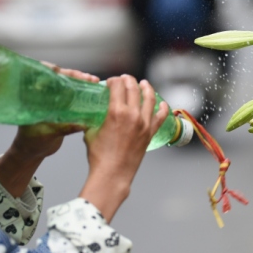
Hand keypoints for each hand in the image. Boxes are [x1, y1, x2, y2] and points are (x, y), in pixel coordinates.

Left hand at [11, 65, 100, 159]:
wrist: (32, 152)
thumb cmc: (32, 141)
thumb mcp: (48, 134)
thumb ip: (64, 127)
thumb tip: (83, 123)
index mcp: (33, 97)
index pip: (41, 75)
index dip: (50, 70)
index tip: (60, 70)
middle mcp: (43, 95)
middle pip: (59, 78)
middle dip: (73, 75)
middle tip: (88, 78)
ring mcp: (53, 100)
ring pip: (68, 85)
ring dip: (81, 82)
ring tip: (94, 82)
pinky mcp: (62, 106)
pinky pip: (73, 95)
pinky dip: (84, 92)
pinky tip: (94, 91)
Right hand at [80, 75, 168, 221]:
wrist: (113, 174)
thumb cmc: (99, 156)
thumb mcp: (90, 133)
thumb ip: (93, 120)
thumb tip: (92, 115)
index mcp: (116, 112)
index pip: (117, 87)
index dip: (114, 81)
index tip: (112, 81)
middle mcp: (132, 115)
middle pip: (133, 89)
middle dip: (129, 80)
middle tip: (126, 78)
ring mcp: (143, 123)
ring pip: (149, 99)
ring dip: (147, 88)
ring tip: (144, 84)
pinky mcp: (150, 133)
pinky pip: (160, 117)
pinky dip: (162, 108)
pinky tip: (162, 103)